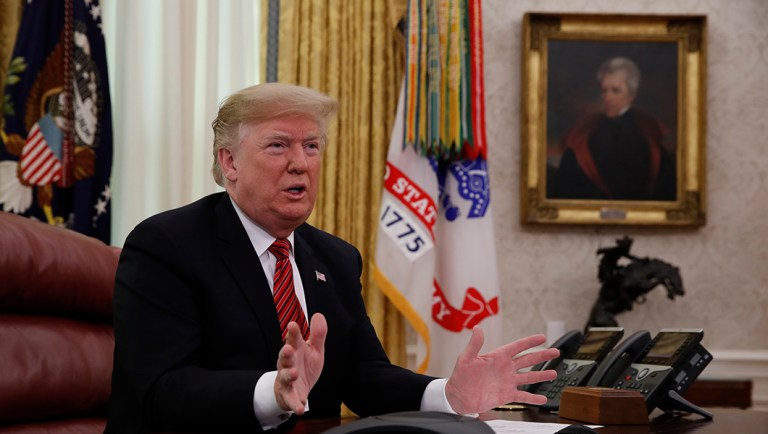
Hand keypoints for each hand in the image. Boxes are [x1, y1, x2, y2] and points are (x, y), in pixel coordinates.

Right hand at [274, 313, 326, 413]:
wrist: (297, 388)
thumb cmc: (304, 365)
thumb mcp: (314, 350)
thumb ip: (318, 335)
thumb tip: (319, 315)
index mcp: (295, 350)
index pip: (292, 339)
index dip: (292, 333)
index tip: (293, 325)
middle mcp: (288, 364)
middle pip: (284, 357)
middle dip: (285, 353)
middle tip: (288, 348)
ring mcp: (287, 380)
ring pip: (285, 376)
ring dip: (288, 375)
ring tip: (294, 373)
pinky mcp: (289, 395)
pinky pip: (291, 400)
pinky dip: (295, 404)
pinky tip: (300, 408)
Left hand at [445, 327, 559, 414]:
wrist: (458, 397)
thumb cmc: (460, 376)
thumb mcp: (466, 358)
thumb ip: (474, 344)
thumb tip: (477, 328)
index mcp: (498, 357)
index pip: (517, 347)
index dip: (530, 342)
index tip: (542, 337)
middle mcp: (505, 368)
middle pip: (528, 360)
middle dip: (542, 356)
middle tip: (556, 352)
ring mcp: (507, 382)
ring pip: (528, 377)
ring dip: (541, 375)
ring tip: (554, 373)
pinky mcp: (506, 395)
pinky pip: (522, 396)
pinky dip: (533, 398)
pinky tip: (543, 398)